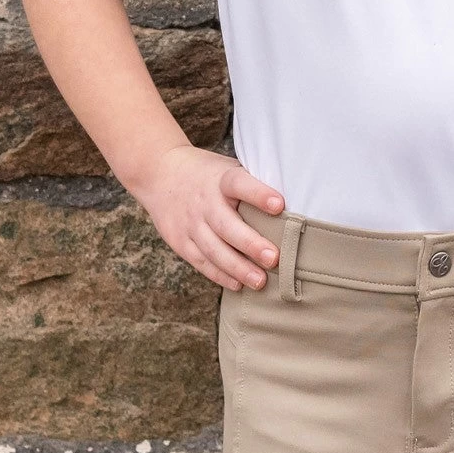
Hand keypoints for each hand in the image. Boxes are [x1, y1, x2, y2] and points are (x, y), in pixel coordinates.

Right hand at [133, 145, 285, 291]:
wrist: (160, 172)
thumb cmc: (208, 173)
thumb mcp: (228, 168)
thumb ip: (252, 183)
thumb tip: (293, 200)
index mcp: (221, 179)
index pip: (240, 184)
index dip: (259, 194)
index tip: (280, 205)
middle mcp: (204, 201)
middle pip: (227, 225)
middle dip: (250, 244)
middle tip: (274, 258)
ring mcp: (190, 223)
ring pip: (214, 250)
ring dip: (238, 268)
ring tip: (260, 281)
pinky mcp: (180, 241)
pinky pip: (201, 261)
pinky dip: (219, 275)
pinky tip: (238, 284)